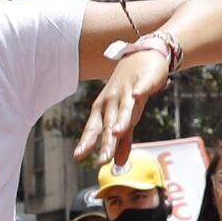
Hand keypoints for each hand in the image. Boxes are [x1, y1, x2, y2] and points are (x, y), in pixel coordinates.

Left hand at [76, 36, 174, 169]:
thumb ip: (123, 140)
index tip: (78, 157)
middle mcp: (113, 101)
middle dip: (106, 142)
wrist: (143, 56)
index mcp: (104, 109)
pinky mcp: (144, 82)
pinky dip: (138, 91)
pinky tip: (137, 96)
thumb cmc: (130, 90)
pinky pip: (140, 88)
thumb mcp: (126, 116)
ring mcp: (127, 91)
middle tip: (102, 161)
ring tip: (116, 134)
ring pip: (124, 109)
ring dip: (120, 121)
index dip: (86, 142)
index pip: (94, 128)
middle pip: (109, 124)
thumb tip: (119, 163)